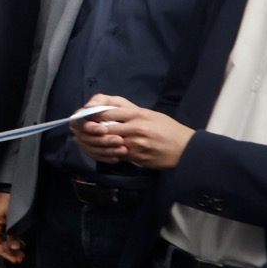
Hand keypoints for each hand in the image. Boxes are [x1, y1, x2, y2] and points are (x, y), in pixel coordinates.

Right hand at [0, 190, 24, 263]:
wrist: (11, 184)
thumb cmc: (10, 199)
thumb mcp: (12, 218)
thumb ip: (12, 234)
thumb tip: (14, 249)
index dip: (3, 253)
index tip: (15, 259)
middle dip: (8, 251)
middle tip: (20, 258)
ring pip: (1, 238)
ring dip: (11, 246)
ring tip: (22, 252)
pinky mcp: (1, 218)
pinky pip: (4, 232)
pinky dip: (12, 238)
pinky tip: (20, 242)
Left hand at [77, 93, 193, 171]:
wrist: (186, 149)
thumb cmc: (168, 129)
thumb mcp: (151, 115)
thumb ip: (131, 112)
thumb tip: (109, 110)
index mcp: (139, 114)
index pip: (109, 112)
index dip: (93, 114)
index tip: (84, 116)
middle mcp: (136, 127)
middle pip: (105, 128)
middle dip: (92, 130)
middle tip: (81, 131)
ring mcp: (136, 143)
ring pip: (109, 142)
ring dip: (99, 143)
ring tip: (89, 141)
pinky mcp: (137, 157)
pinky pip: (117, 155)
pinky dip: (110, 153)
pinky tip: (105, 152)